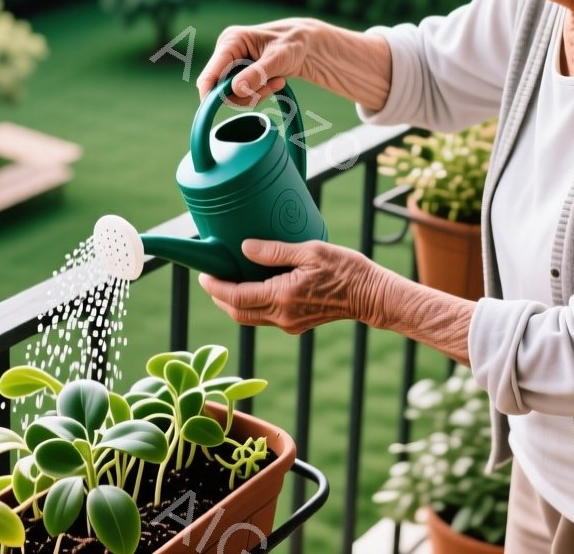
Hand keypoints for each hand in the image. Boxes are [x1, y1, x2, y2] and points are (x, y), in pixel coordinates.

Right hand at [196, 19, 317, 106]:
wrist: (305, 45)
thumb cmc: (294, 43)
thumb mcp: (279, 58)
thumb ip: (257, 74)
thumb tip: (236, 90)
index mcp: (231, 41)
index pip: (211, 72)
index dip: (209, 92)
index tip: (210, 109)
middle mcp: (226, 52)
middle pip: (220, 88)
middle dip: (245, 93)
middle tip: (271, 87)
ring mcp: (232, 64)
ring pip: (231, 95)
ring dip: (255, 94)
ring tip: (277, 82)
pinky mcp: (239, 75)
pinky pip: (241, 95)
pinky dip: (258, 94)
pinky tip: (274, 83)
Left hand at [198, 239, 389, 334]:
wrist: (370, 296)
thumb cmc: (345, 269)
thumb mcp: (310, 251)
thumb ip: (275, 251)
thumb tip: (245, 248)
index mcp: (282, 297)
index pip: (236, 296)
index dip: (215, 287)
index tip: (203, 275)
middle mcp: (282, 316)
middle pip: (237, 312)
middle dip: (219, 297)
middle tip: (210, 278)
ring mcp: (289, 324)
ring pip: (250, 317)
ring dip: (233, 303)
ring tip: (227, 282)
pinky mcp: (297, 324)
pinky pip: (265, 317)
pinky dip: (251, 305)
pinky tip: (253, 288)